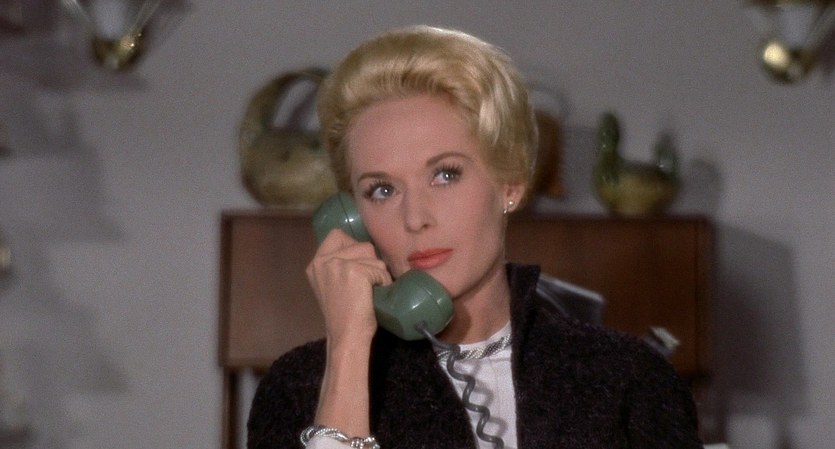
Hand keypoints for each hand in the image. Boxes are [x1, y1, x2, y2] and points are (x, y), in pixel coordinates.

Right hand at [306, 229, 391, 345]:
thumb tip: (363, 249)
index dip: (354, 245)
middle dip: (370, 262)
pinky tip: (375, 295)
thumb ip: (338, 265)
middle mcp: (323, 260)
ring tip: (371, 290)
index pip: (337, 235)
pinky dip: (383, 281)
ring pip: (372, 254)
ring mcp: (338, 264)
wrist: (346, 336)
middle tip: (366, 283)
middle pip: (361, 244)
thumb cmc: (344, 315)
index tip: (360, 263)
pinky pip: (380, 268)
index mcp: (316, 264)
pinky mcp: (354, 271)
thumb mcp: (332, 284)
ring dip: (379, 272)